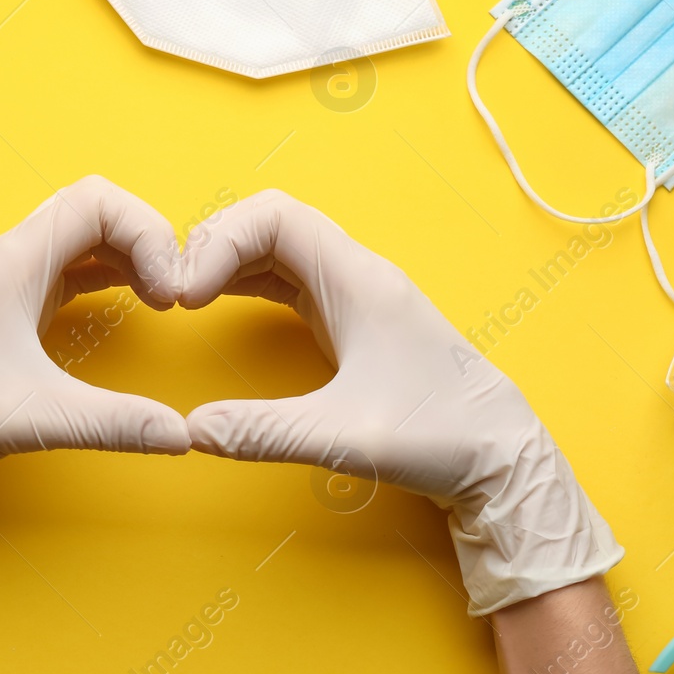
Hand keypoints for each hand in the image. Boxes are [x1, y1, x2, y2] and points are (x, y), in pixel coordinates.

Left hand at [0, 176, 191, 569]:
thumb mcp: (31, 417)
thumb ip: (111, 424)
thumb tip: (182, 435)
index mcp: (13, 263)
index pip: (97, 201)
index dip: (148, 233)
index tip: (168, 292)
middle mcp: (9, 261)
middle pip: (95, 214)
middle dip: (147, 242)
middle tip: (173, 296)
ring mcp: (5, 283)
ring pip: (82, 241)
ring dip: (128, 259)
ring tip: (160, 301)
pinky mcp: (4, 310)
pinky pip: (68, 271)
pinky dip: (106, 279)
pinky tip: (126, 309)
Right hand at [178, 190, 621, 613]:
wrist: (500, 456)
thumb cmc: (441, 436)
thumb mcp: (346, 437)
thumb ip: (265, 432)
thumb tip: (191, 431)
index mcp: (359, 280)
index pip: (275, 216)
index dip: (219, 241)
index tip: (187, 293)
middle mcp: (356, 275)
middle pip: (270, 223)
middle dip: (213, 244)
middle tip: (173, 292)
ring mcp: (355, 295)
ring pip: (277, 248)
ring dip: (227, 261)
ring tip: (183, 295)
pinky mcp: (352, 320)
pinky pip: (288, 278)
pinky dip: (247, 281)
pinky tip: (219, 303)